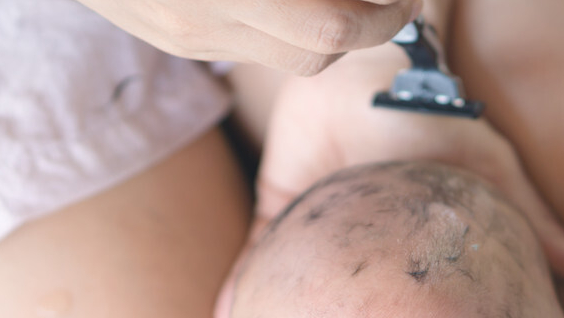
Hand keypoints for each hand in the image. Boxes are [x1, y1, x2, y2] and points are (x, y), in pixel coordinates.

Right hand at [75, 0, 420, 74]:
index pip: (330, 24)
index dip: (383, 13)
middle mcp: (204, 21)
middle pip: (319, 52)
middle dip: (370, 26)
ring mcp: (190, 39)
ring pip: (292, 58)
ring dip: (333, 30)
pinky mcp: (180, 44)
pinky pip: (255, 50)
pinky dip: (290, 28)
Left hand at [215, 45, 563, 317]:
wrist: (364, 67)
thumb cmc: (434, 117)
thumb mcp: (490, 174)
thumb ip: (532, 223)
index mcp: (406, 263)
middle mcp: (361, 263)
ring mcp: (317, 241)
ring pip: (293, 305)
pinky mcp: (277, 214)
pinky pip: (253, 262)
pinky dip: (237, 295)